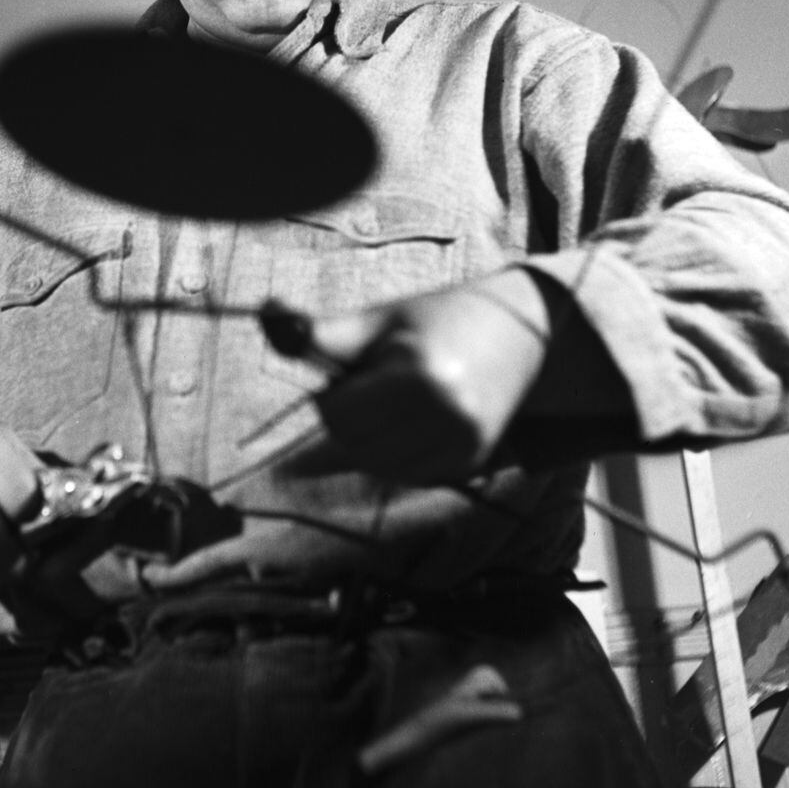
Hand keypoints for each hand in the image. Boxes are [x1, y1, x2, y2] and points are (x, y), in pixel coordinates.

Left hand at [306, 273, 551, 483]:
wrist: (523, 334)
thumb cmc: (436, 321)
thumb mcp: (378, 320)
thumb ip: (320, 331)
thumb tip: (265, 313)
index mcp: (421, 378)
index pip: (338, 416)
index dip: (333, 394)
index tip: (356, 369)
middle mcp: (449, 420)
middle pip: (354, 446)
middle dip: (351, 417)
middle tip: (379, 381)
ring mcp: (465, 447)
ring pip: (376, 467)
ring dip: (371, 439)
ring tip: (399, 397)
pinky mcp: (471, 463)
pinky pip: (405, 474)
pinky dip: (396, 452)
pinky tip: (418, 419)